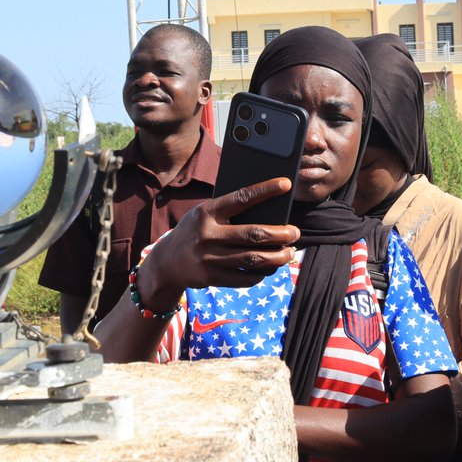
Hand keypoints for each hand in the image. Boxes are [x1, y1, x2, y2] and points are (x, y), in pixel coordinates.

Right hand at [136, 178, 300, 307]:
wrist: (166, 262)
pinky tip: (270, 267)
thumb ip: (229, 213)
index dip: (265, 190)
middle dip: (280, 234)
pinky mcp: (211, 277)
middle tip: (295, 232)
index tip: (285, 184)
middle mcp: (207, 234)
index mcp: (207, 212)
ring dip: (278, 257)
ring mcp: (208, 258)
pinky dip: (262, 273)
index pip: (241, 198)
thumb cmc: (195, 232)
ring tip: (289, 252)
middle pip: (254, 234)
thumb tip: (269, 214)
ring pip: (254, 258)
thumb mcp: (204, 215)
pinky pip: (245, 278)